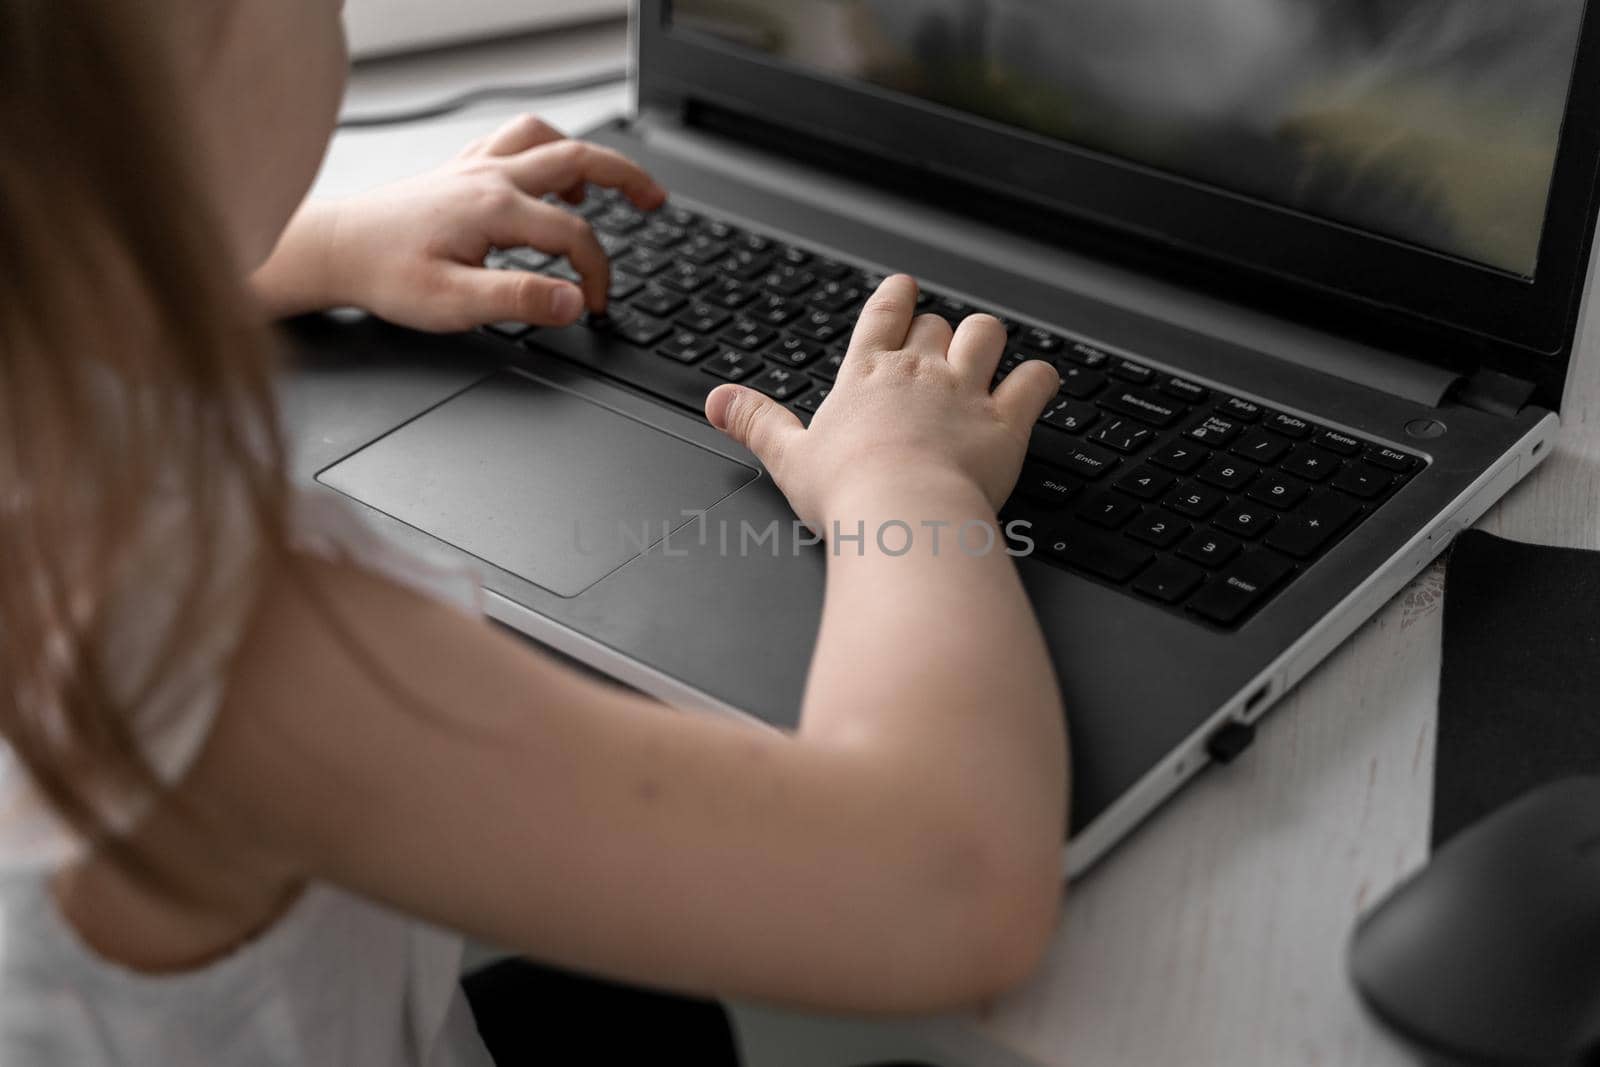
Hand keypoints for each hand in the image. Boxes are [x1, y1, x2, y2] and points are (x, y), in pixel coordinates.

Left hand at [254, 114, 666, 327]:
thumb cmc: (385, 275)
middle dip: (627, 178)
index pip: (575, 236)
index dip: (597, 275)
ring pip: (546, 138)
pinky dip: (544, 150)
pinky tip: (547, 177)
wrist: (335, 249)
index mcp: (495, 208)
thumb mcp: (454, 304)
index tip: (594, 307)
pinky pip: (514, 140)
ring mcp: (475, 166)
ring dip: (583, 157)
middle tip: (656, 201)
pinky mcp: (461, 169)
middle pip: (579, 159)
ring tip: (602, 186)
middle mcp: (490, 176)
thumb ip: (519, 301)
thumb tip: (572, 300)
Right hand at [704, 275, 1060, 530]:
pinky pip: (1035, 380)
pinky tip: (1036, 386)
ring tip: (986, 356)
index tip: (904, 290)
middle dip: (940, 334)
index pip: (883, 315)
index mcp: (866, 377)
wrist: (901, 515)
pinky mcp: (1006, 421)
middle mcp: (918, 373)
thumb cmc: (846, 492)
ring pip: (986, 334)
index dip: (896, 298)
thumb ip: (756, 422)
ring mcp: (965, 392)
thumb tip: (715, 400)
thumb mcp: (788, 457)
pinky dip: (1040, 379)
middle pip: (937, 325)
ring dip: (987, 341)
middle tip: (940, 352)